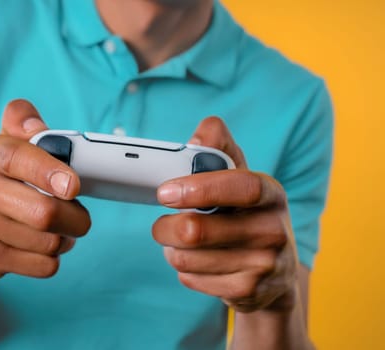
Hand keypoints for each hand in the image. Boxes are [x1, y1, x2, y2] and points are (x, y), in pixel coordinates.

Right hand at [0, 100, 90, 282]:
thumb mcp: (3, 146)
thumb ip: (22, 121)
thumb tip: (37, 126)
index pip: (20, 158)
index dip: (51, 173)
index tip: (73, 186)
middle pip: (45, 212)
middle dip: (76, 218)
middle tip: (79, 215)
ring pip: (48, 242)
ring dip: (66, 239)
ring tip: (58, 230)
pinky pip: (42, 265)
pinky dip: (52, 259)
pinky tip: (42, 248)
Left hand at [153, 117, 297, 312]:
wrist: (275, 274)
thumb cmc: (246, 215)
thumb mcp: (239, 178)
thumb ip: (219, 149)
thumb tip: (203, 133)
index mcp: (271, 193)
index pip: (242, 186)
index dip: (201, 188)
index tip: (165, 192)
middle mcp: (275, 229)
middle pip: (198, 231)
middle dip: (166, 227)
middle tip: (162, 223)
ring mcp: (265, 264)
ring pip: (188, 257)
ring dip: (173, 249)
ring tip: (184, 244)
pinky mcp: (249, 291)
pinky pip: (192, 279)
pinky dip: (183, 270)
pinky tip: (199, 264)